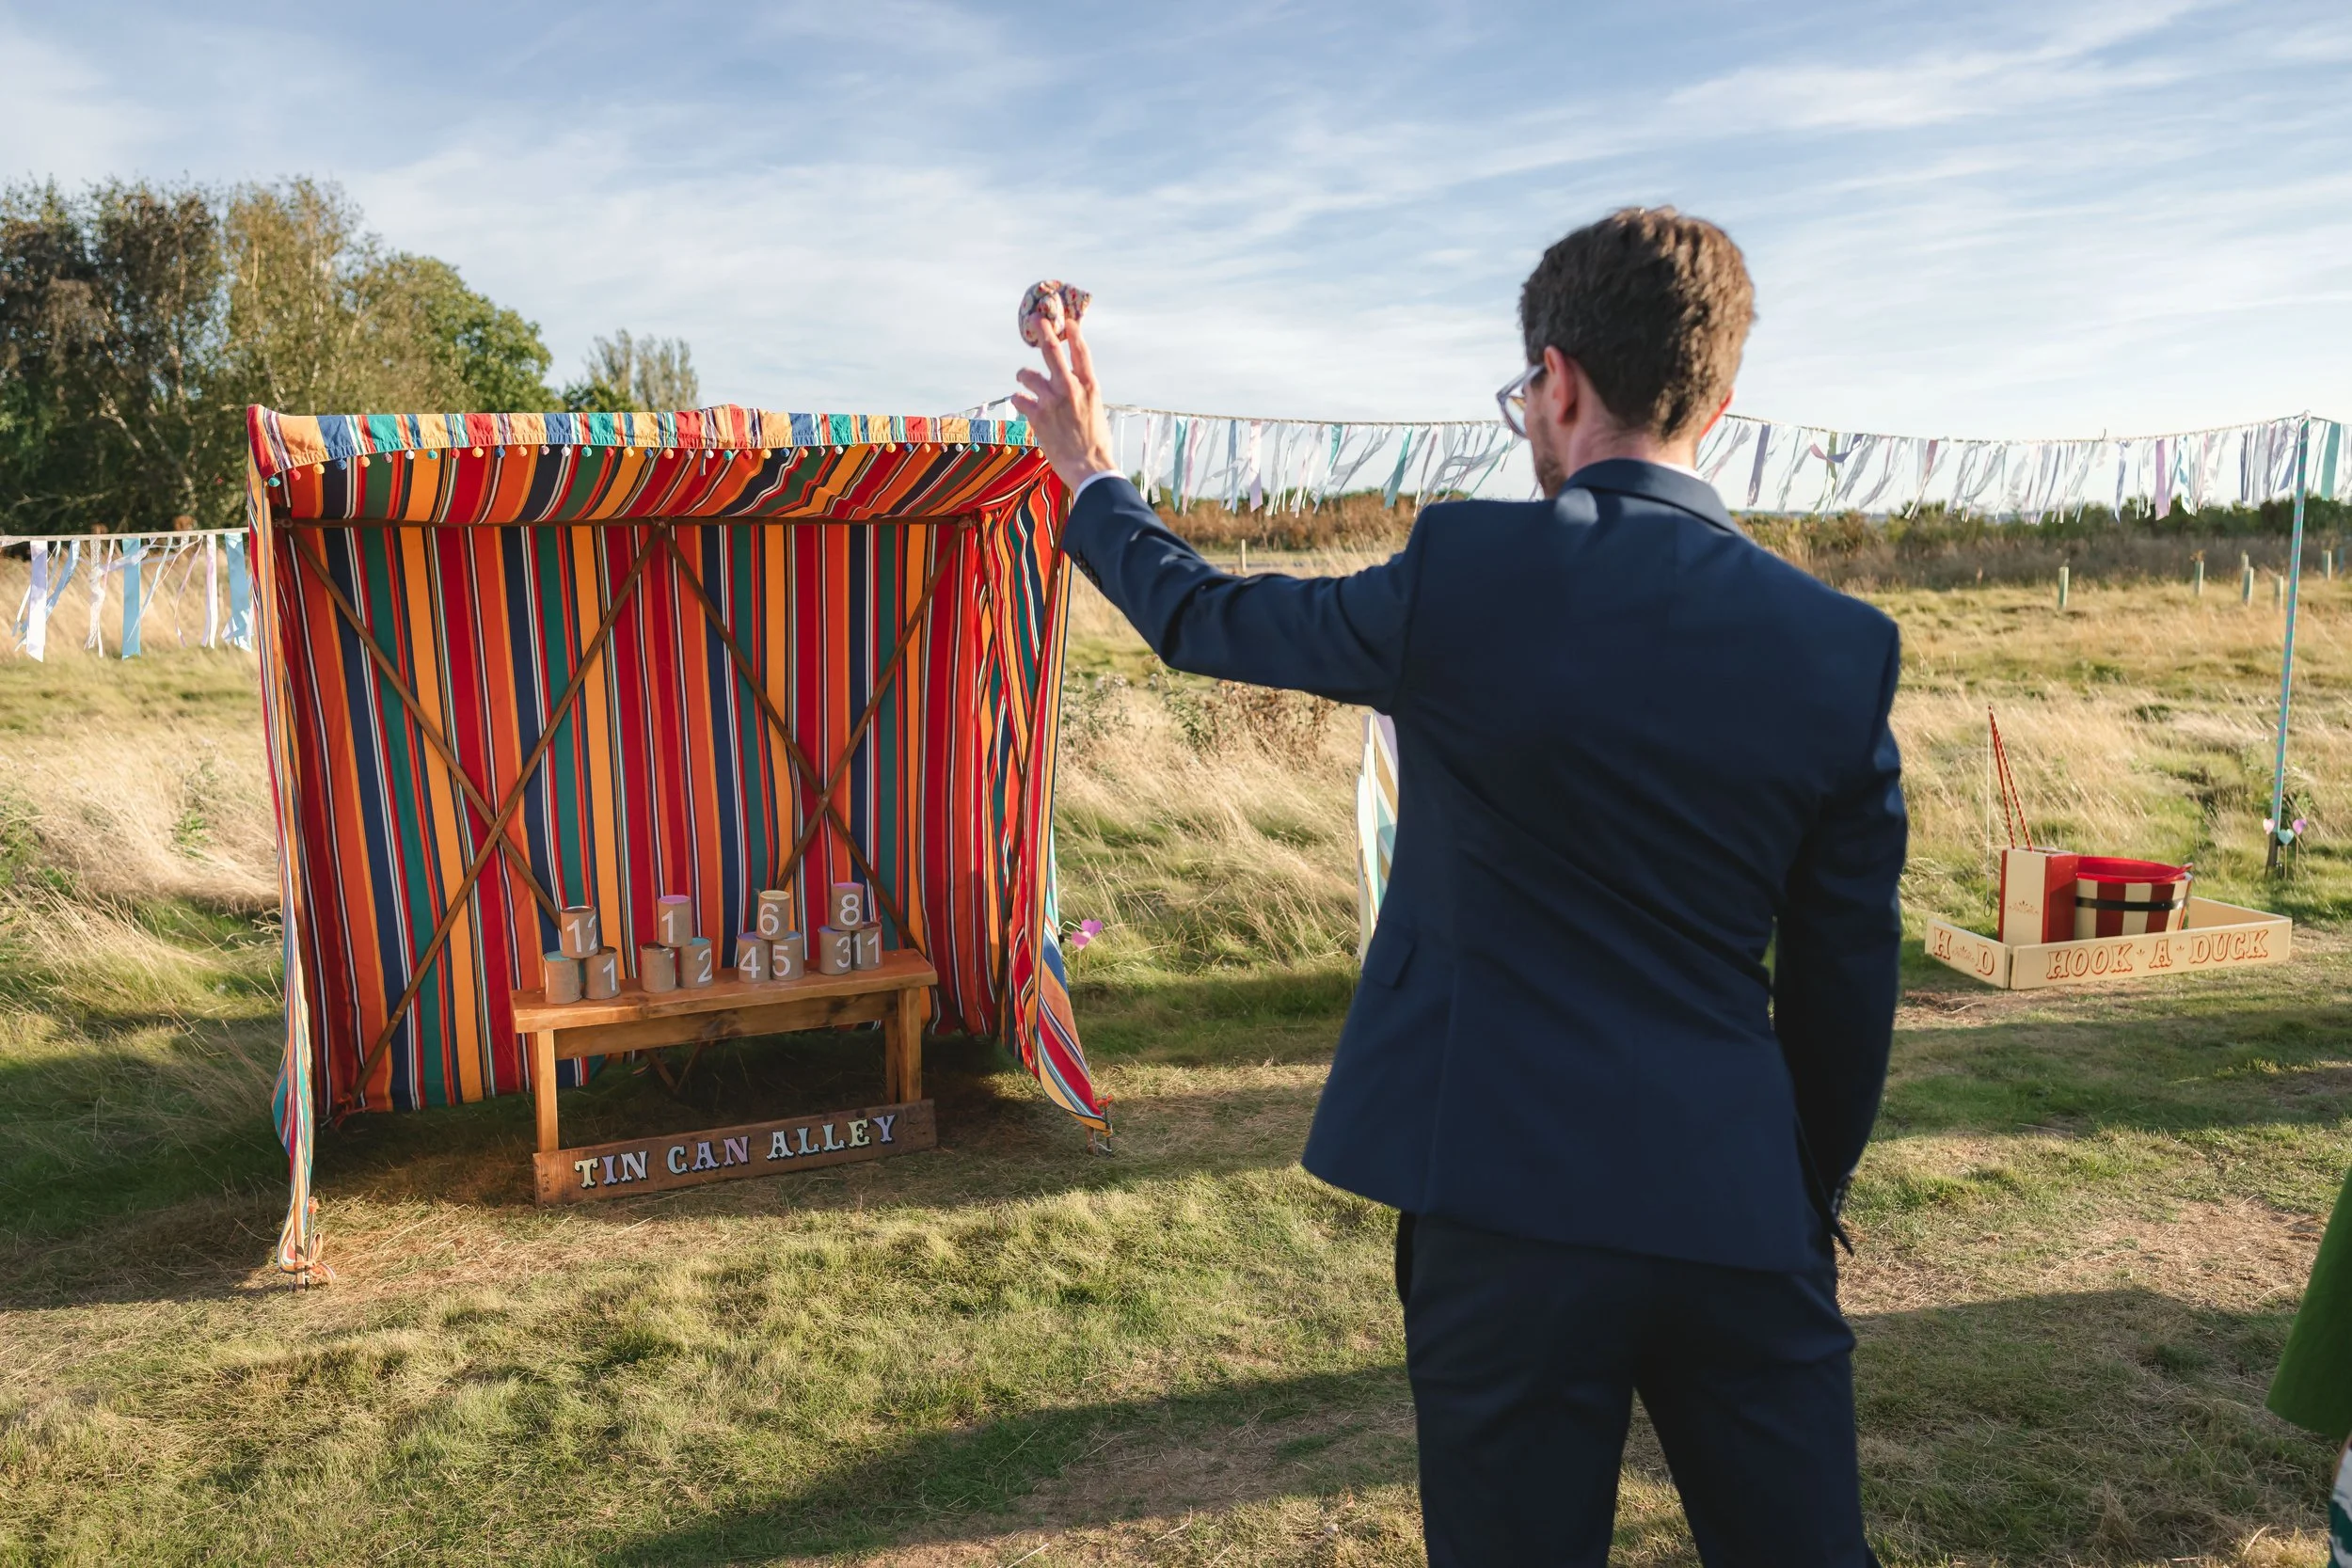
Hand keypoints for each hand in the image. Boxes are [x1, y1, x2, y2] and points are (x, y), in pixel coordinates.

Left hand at [1010, 319, 1117, 491]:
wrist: (1089, 467)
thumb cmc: (1096, 443)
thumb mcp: (1096, 410)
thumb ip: (1083, 394)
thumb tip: (1073, 385)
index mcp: (1090, 386)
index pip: (1081, 352)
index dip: (1073, 333)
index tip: (1067, 321)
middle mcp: (1070, 388)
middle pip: (1052, 351)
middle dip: (1043, 332)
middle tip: (1036, 320)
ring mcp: (1052, 401)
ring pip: (1028, 374)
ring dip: (1023, 375)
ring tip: (1023, 379)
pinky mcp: (1037, 416)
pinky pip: (1019, 398)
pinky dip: (1019, 399)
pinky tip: (1023, 404)